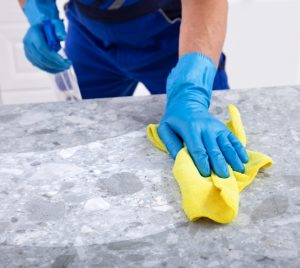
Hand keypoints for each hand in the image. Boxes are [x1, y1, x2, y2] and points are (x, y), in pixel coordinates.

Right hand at [22, 0, 70, 72]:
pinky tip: (60, 68)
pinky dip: (51, 69)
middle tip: (68, 66)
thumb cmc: (52, 26)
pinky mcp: (30, 57)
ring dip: (55, 68)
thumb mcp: (57, 24)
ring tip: (66, 67)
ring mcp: (27, 50)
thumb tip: (61, 37)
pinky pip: (40, 66)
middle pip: (41, 58)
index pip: (42, 48)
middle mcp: (27, 42)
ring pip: (41, 64)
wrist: (42, 28)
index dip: (54, 57)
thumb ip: (60, 29)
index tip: (66, 62)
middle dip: (56, 64)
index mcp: (33, 33)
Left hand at [158, 53, 248, 177]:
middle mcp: (206, 128)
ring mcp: (217, 128)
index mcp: (190, 128)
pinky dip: (240, 150)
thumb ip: (170, 143)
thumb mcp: (165, 128)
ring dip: (233, 159)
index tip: (206, 174)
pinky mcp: (223, 129)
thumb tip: (179, 159)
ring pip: (226, 145)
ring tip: (239, 171)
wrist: (187, 103)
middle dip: (220, 164)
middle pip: (214, 149)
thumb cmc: (174, 120)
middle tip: (224, 177)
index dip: (202, 162)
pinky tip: (244, 160)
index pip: (197, 149)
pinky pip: (233, 140)